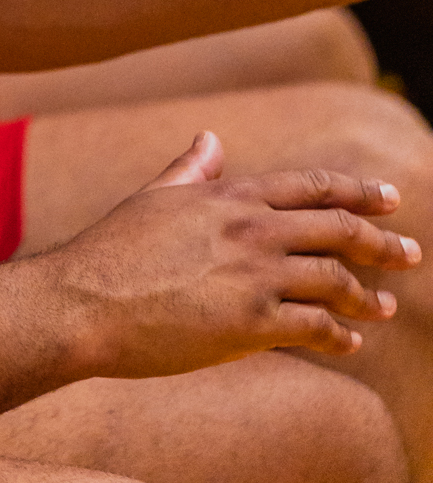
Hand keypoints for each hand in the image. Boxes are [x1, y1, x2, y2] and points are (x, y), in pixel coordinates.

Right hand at [49, 130, 417, 378]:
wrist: (82, 303)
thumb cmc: (110, 253)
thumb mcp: (153, 199)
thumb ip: (190, 170)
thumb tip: (210, 138)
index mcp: (228, 196)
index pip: (311, 186)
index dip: (355, 190)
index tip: (388, 198)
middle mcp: (250, 230)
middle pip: (337, 229)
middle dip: (379, 241)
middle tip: (409, 253)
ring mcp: (254, 277)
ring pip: (334, 280)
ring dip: (365, 296)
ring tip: (381, 307)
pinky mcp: (250, 326)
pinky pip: (315, 328)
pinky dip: (338, 336)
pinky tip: (348, 343)